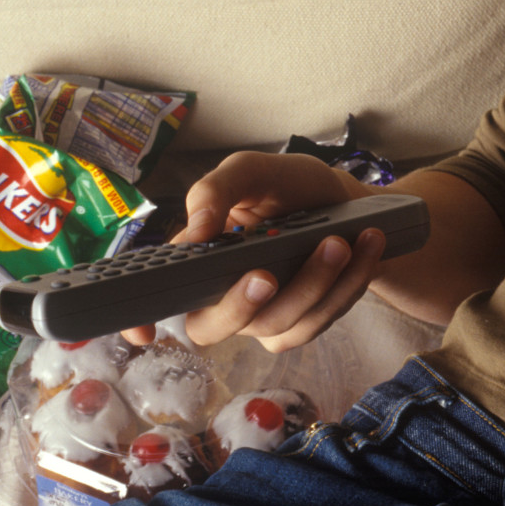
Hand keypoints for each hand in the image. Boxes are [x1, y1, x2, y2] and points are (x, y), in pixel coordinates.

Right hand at [122, 151, 384, 351]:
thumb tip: (197, 229)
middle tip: (266, 273)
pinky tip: (367, 247)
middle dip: (241, 306)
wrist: (349, 202)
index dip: (137, 321)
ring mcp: (263, 317)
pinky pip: (320, 321)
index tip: (143, 334)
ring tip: (341, 241)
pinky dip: (347, 285)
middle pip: (213, 327)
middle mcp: (222, 296)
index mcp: (196, 260)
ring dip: (314, 284)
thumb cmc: (289, 186)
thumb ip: (216, 190)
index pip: (154, 296)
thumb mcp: (252, 171)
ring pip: (278, 324)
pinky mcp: (302, 324)